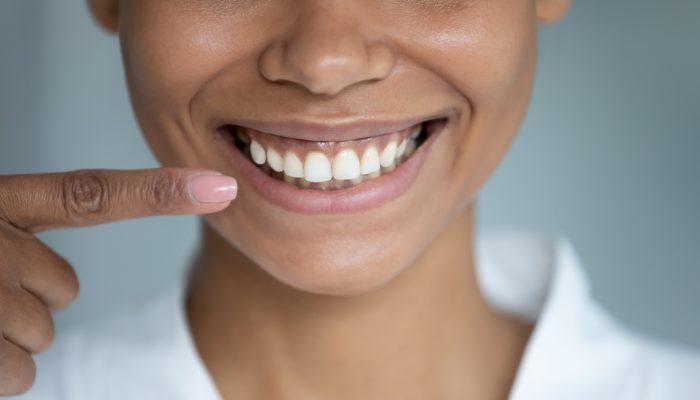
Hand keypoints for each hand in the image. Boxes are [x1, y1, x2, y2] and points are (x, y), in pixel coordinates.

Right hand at [0, 168, 236, 394]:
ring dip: (8, 335)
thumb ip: (19, 239)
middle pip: (65, 288)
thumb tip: (59, 284)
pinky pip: (23, 373)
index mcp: (1, 204)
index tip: (220, 187)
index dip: (159, 192)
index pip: (92, 195)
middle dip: (31, 298)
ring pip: (45, 333)